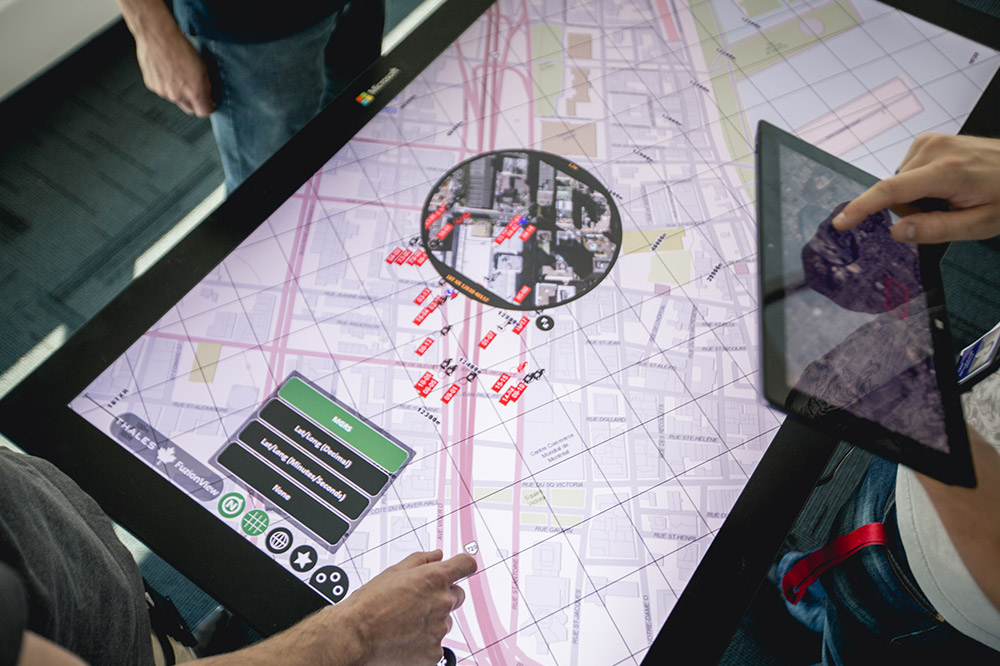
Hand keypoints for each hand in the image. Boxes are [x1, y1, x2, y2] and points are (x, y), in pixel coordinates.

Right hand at [120, 0, 214, 115]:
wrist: (157, 35)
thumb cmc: (180, 46)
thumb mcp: (203, 67)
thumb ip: (205, 86)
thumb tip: (208, 95)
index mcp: (193, 92)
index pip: (204, 112)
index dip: (208, 107)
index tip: (210, 103)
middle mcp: (177, 95)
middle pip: (189, 109)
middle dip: (194, 102)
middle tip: (195, 90)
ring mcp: (163, 92)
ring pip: (175, 99)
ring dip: (179, 92)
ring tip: (179, 74)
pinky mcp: (152, 86)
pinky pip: (163, 91)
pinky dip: (166, 85)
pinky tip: (168, 71)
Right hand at [190, 550, 475, 665]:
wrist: (336, 648)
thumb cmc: (347, 610)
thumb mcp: (378, 574)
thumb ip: (410, 563)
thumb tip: (432, 553)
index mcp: (426, 581)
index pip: (462, 564)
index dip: (460, 564)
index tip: (462, 562)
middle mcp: (433, 605)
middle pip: (451, 594)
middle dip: (435, 595)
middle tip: (407, 602)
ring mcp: (430, 634)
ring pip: (438, 622)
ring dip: (422, 621)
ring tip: (392, 624)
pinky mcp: (424, 659)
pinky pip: (427, 649)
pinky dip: (414, 646)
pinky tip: (391, 643)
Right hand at [832, 133, 999, 242]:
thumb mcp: (980, 224)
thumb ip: (936, 230)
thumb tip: (896, 231)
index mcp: (948, 171)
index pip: (892, 191)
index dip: (862, 208)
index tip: (841, 222)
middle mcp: (935, 149)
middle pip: (895, 191)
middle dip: (909, 210)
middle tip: (945, 212)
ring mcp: (932, 141)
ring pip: (900, 183)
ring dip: (916, 197)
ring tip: (949, 196)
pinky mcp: (930, 140)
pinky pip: (908, 171)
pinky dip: (919, 183)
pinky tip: (944, 184)